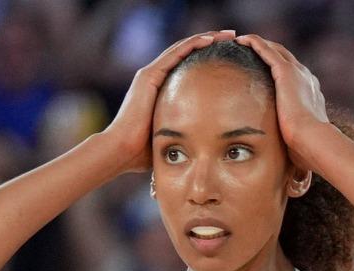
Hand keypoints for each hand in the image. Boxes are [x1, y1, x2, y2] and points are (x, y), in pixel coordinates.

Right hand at [100, 34, 225, 173]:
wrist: (121, 151)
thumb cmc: (144, 152)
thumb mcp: (171, 137)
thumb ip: (185, 133)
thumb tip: (206, 145)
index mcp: (159, 89)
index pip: (186, 65)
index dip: (206, 56)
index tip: (229, 54)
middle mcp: (154, 77)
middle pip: (186, 52)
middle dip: (210, 42)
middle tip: (232, 37)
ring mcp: (150, 74)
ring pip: (182, 48)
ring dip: (205, 38)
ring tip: (227, 34)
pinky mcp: (149, 76)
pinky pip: (175, 54)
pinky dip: (193, 45)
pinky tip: (210, 40)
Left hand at [239, 36, 332, 158]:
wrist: (314, 141)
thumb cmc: (308, 149)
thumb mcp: (300, 142)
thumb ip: (292, 142)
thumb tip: (290, 170)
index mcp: (311, 93)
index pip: (293, 75)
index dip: (279, 69)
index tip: (265, 69)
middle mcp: (306, 78)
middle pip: (285, 57)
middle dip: (269, 51)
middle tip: (251, 49)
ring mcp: (297, 72)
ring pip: (275, 49)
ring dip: (259, 43)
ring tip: (242, 41)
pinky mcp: (286, 72)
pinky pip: (267, 50)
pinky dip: (255, 43)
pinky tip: (242, 40)